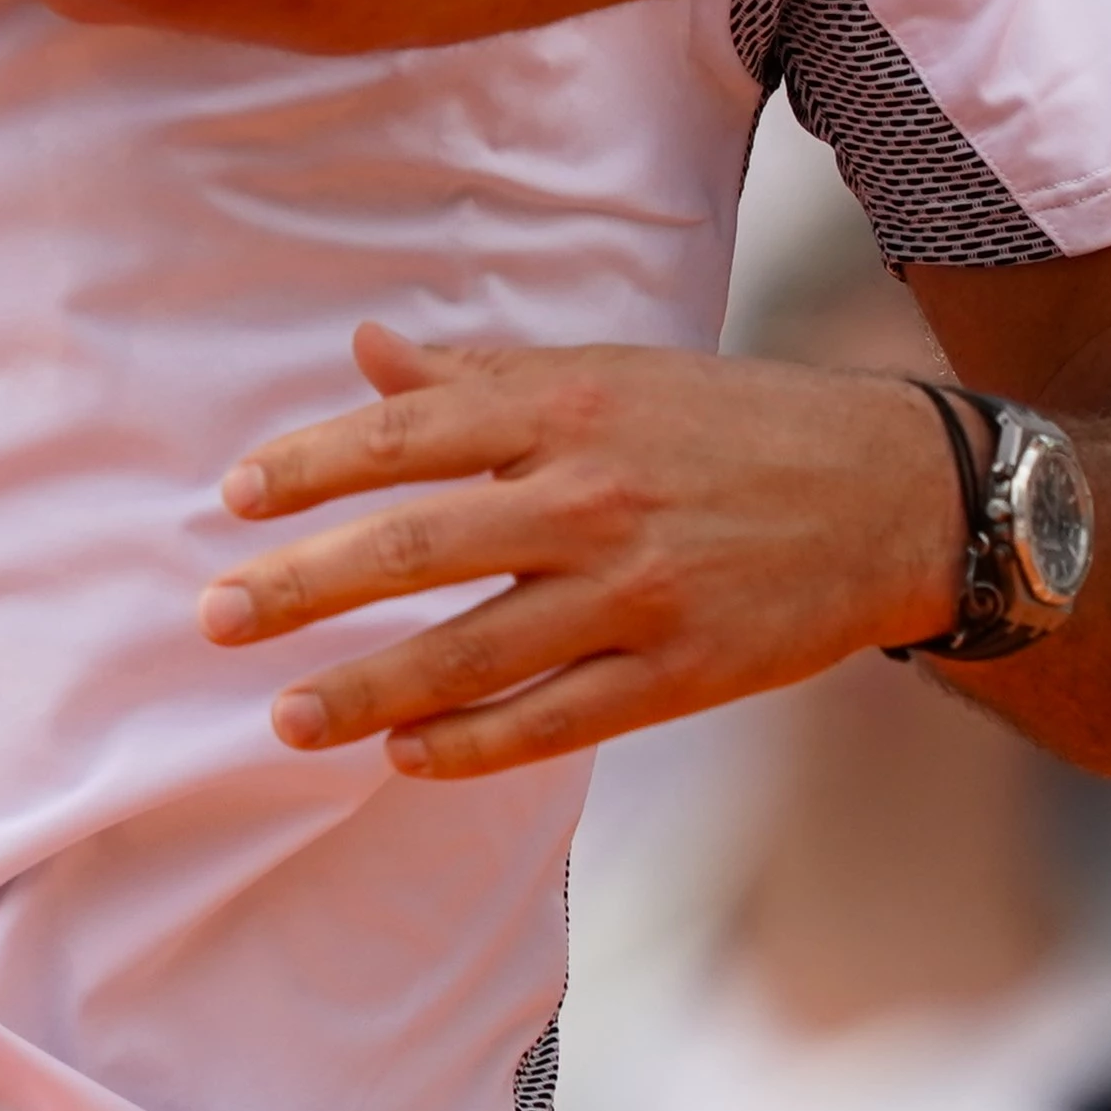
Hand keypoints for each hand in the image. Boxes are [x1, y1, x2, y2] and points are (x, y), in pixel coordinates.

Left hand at [198, 325, 960, 779]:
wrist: (892, 491)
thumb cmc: (733, 424)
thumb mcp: (608, 373)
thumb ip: (480, 375)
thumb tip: (366, 352)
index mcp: (566, 406)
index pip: (405, 435)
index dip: (311, 466)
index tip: (236, 498)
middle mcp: (590, 496)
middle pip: (415, 546)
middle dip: (303, 586)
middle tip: (218, 617)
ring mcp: (635, 593)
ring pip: (472, 652)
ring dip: (368, 689)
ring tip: (288, 714)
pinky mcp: (679, 674)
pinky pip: (554, 721)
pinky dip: (472, 746)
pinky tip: (405, 757)